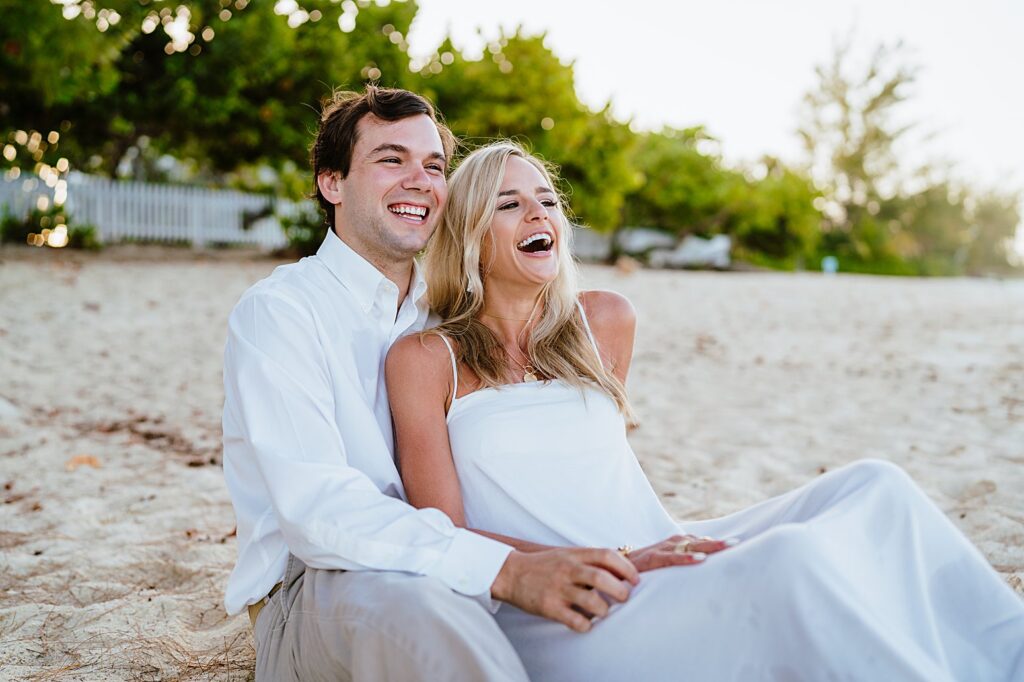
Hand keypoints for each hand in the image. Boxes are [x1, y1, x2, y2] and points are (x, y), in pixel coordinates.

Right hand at [491, 548, 639, 632]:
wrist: (511, 573)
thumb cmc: (545, 565)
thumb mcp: (567, 554)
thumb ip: (590, 559)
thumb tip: (621, 570)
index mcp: (575, 555)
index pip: (607, 556)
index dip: (626, 568)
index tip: (634, 580)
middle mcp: (568, 569)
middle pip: (602, 578)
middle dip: (621, 591)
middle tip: (624, 598)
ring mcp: (558, 588)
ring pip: (592, 601)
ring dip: (604, 610)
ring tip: (604, 612)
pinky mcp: (549, 606)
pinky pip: (575, 620)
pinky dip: (586, 625)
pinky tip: (586, 623)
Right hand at [625, 534, 736, 572]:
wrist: (615, 567)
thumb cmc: (644, 568)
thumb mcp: (667, 564)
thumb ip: (684, 562)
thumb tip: (706, 567)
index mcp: (677, 544)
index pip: (702, 541)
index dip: (719, 544)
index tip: (739, 545)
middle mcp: (672, 543)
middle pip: (700, 541)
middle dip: (719, 543)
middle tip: (738, 543)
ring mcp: (663, 549)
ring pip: (690, 546)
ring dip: (708, 546)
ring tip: (726, 547)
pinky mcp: (653, 558)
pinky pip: (672, 557)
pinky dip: (686, 558)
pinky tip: (699, 559)